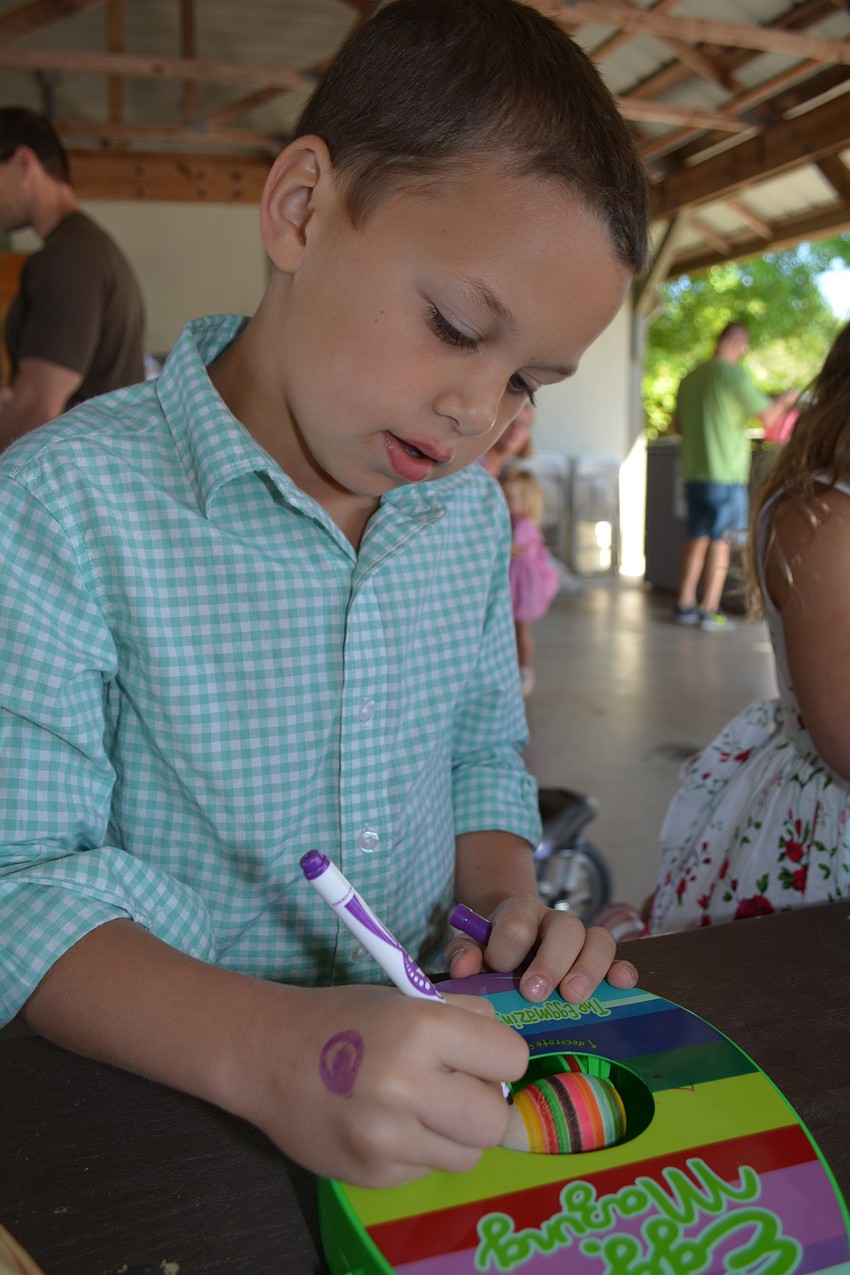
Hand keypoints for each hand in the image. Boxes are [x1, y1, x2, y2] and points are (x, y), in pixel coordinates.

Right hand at [231, 982, 528, 1187]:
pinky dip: (418, 1151)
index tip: (480, 1055)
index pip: (511, 1057)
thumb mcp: (405, 999)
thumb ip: (463, 1020)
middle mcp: (408, 1086)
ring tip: (420, 1108)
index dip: (499, 1056)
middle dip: (484, 1105)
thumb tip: (507, 1058)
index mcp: (422, 1029)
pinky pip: (427, 1170)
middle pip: (495, 1120)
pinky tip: (386, 1125)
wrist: (268, 1056)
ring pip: (467, 1154)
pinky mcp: (374, 1175)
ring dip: (454, 1134)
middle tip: (457, 1089)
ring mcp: (389, 1138)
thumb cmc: (344, 1019)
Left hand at [444, 894, 637, 1003]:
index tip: (499, 968)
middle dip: (551, 962)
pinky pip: (619, 959)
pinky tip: (621, 984)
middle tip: (534, 993)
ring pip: (598, 940)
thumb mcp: (472, 946)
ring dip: (588, 969)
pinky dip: (622, 970)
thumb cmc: (493, 951)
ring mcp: (581, 939)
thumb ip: (463, 953)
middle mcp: (555, 920)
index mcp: (521, 912)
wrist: (514, 943)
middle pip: (565, 928)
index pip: (518, 921)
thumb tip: (464, 968)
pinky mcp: (600, 960)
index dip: (508, 946)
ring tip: (574, 997)